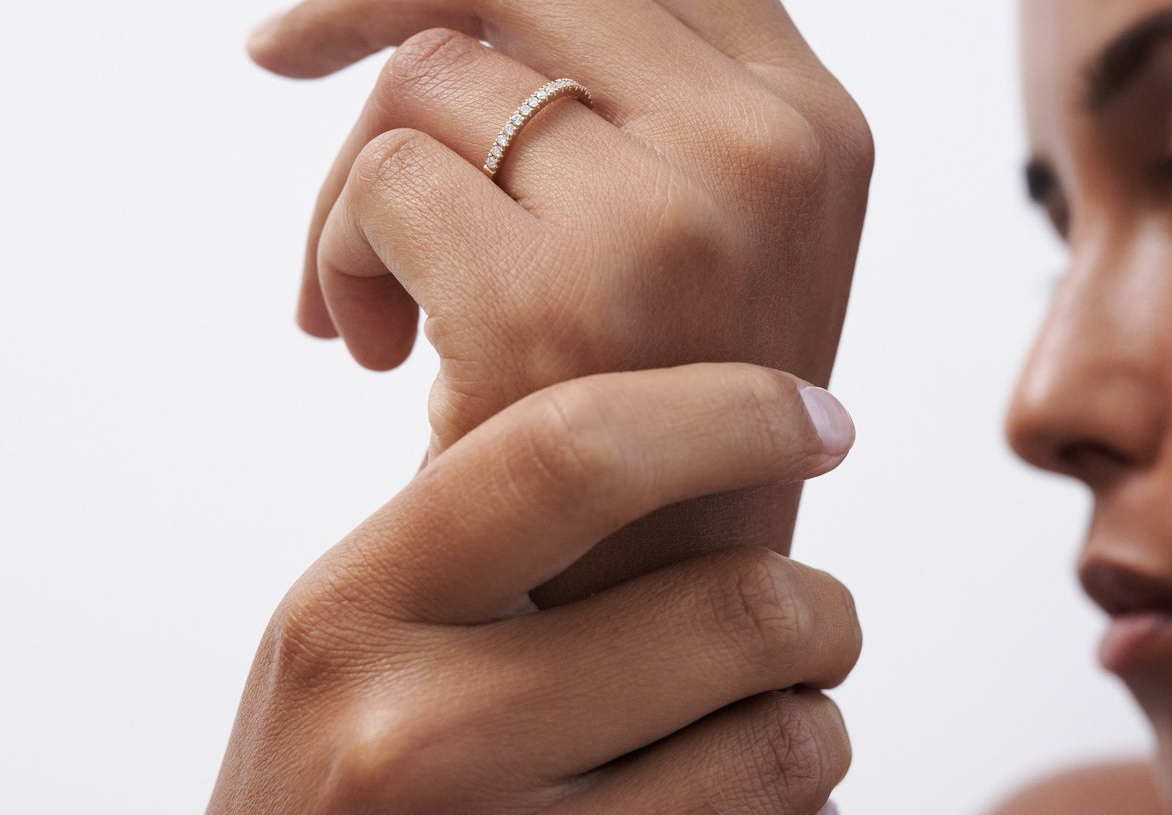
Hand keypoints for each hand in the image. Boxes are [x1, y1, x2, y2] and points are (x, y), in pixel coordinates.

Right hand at [207, 364, 858, 814]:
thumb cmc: (334, 772)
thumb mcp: (358, 623)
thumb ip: (481, 530)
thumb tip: (682, 436)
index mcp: (358, 602)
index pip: (574, 450)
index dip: (731, 413)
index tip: (816, 418)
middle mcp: (414, 734)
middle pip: (730, 605)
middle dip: (820, 605)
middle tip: (816, 613)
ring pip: (781, 744)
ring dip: (814, 718)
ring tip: (778, 714)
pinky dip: (792, 809)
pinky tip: (741, 794)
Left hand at [250, 0, 871, 445]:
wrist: (673, 599)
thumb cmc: (665, 403)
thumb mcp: (716, 226)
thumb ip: (639, 87)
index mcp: (814, 114)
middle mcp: (768, 145)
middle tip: (284, 48)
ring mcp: (674, 216)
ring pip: (430, 70)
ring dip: (351, 168)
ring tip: (355, 286)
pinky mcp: (562, 299)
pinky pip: (383, 176)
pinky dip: (338, 248)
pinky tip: (369, 343)